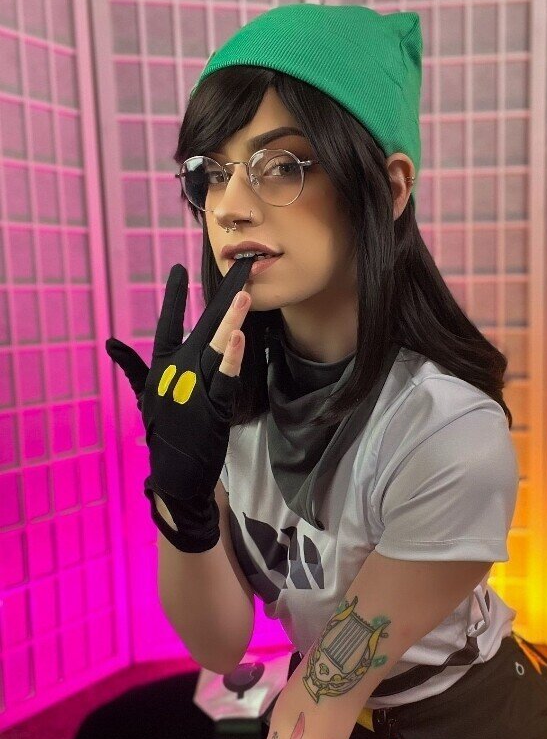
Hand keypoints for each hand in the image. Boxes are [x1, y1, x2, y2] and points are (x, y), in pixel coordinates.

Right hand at [105, 258, 254, 552]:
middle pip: (204, 324)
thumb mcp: (145, 395)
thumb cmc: (164, 432)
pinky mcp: (213, 406)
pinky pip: (224, 378)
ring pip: (216, 346)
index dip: (174, 296)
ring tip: (244, 293)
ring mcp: (195, 388)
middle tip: (244, 264)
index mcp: (163, 367)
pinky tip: (236, 337)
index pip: (168, 322)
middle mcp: (179, 372)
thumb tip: (111, 342)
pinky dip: (230, 358)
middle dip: (225, 294)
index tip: (177, 266)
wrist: (175, 474)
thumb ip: (131, 366)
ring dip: (230, 319)